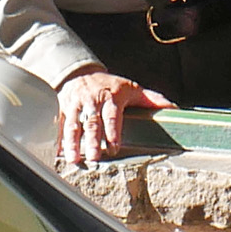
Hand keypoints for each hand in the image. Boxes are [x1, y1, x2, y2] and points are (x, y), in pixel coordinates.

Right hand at [55, 66, 178, 166]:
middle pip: (91, 123)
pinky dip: (58, 139)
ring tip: (74, 159)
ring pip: (73, 125)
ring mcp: (76, 106)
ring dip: (73, 143)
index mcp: (109, 98)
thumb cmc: (109, 85)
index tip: (114, 147)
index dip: (112, 131)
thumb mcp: (131, 88)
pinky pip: (59, 124)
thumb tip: (173, 108)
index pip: (111, 116)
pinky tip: (58, 152)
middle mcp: (91, 102)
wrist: (81, 73)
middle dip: (92, 140)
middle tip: (94, 157)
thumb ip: (151, 99)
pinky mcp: (63, 109)